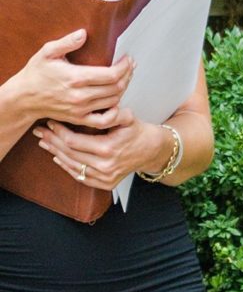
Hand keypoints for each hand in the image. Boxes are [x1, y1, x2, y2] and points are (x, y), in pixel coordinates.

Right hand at [3, 31, 131, 127]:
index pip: (111, 74)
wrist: (24, 97)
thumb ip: (67, 42)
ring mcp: (81, 109)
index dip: (125, 66)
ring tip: (125, 77)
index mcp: (76, 78)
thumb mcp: (47, 52)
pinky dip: (115, 111)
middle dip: (128, 75)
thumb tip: (84, 33)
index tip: (129, 59)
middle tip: (130, 66)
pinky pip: (104, 120)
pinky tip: (117, 100)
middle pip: (117, 87)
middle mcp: (80, 96)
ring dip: (124, 89)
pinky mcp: (79, 118)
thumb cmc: (36, 73)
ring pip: (114, 101)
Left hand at [34, 110, 167, 194]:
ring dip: (55, 153)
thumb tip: (94, 106)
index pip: (73, 141)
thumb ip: (112, 112)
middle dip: (52, 141)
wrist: (152, 150)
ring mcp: (105, 177)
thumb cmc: (137, 131)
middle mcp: (105, 166)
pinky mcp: (105, 184)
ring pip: (72, 166)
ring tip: (44, 143)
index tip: (51, 122)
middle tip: (40, 131)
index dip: (59, 132)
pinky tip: (58, 157)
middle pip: (69, 154)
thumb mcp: (128, 117)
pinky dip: (67, 167)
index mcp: (108, 148)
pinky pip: (80, 176)